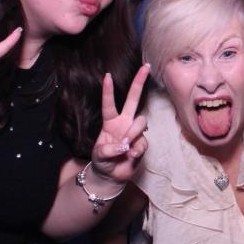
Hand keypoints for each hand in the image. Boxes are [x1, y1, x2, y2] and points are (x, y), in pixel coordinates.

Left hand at [90, 64, 149, 184]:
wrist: (111, 176)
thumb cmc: (102, 162)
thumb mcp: (99, 155)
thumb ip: (109, 149)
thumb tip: (125, 145)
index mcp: (110, 122)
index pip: (109, 104)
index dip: (108, 91)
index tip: (107, 75)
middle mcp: (124, 123)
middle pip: (133, 99)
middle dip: (139, 83)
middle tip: (145, 67)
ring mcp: (134, 132)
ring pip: (141, 122)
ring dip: (133, 133)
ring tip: (125, 146)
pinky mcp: (142, 143)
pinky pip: (143, 142)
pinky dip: (136, 150)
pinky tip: (130, 156)